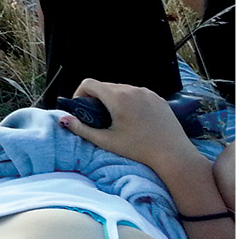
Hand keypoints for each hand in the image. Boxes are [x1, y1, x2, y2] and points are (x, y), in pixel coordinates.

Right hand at [60, 79, 193, 171]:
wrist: (174, 155)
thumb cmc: (138, 149)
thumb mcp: (106, 141)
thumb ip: (81, 129)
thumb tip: (63, 120)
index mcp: (117, 98)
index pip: (89, 83)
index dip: (79, 93)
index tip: (82, 109)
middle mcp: (132, 90)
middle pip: (105, 86)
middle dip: (96, 98)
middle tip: (97, 117)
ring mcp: (147, 93)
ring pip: (122, 89)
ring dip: (113, 99)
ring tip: (116, 119)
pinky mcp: (158, 98)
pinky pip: (137, 94)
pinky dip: (129, 101)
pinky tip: (133, 119)